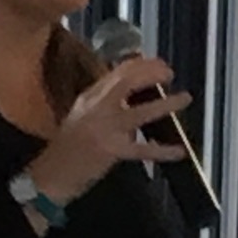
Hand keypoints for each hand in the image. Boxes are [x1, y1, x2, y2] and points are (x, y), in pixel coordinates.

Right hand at [29, 57, 191, 203]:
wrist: (53, 173)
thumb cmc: (69, 145)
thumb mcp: (83, 114)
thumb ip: (105, 101)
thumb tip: (136, 92)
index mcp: (91, 97)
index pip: (119, 72)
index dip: (143, 64)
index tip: (160, 64)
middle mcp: (97, 108)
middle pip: (128, 82)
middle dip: (152, 74)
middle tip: (169, 74)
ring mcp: (105, 129)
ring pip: (140, 113)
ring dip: (166, 104)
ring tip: (185, 98)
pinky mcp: (112, 152)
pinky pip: (143, 150)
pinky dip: (163, 151)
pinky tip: (179, 151)